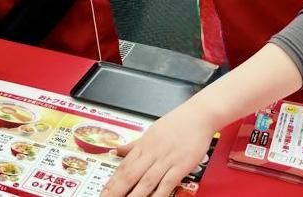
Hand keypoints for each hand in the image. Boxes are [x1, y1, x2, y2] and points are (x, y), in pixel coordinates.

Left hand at [101, 104, 215, 196]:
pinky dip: (159, 194)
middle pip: (130, 175)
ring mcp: (166, 160)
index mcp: (143, 144)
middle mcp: (152, 153)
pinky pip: (167, 183)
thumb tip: (117, 150)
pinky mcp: (181, 166)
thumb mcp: (151, 131)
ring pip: (146, 181)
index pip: (123, 166)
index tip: (103, 192)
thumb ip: (134, 144)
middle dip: (117, 191)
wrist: (199, 114)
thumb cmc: (177, 122)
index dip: (111, 182)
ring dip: (134, 196)